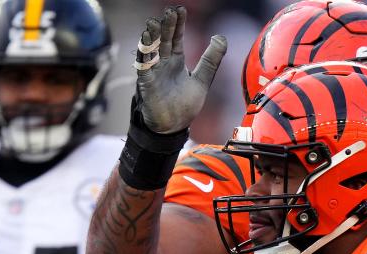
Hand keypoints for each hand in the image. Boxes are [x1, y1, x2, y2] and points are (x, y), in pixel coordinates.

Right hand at [134, 6, 226, 134]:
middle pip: (163, 40)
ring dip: (152, 36)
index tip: (181, 10)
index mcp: (175, 60)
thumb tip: (221, 37)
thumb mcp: (202, 79)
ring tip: (154, 22)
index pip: (176, 37)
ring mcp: (154, 72)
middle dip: (166, 26)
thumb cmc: (185, 105)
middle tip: (170, 12)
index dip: (178, 24)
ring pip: (151, 49)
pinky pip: (144, 66)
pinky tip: (145, 41)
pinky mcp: (147, 83)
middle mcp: (163, 63)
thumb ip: (211, 59)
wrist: (173, 128)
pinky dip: (144, 53)